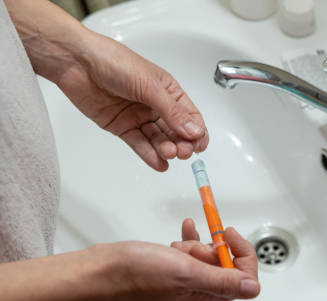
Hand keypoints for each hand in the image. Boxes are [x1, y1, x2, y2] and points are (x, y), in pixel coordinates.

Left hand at [55, 32, 208, 170]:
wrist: (77, 63)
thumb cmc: (113, 61)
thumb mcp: (150, 86)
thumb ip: (172, 111)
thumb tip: (193, 130)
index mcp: (167, 90)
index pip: (189, 115)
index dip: (197, 131)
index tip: (199, 144)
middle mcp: (155, 104)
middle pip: (176, 130)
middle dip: (182, 142)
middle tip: (183, 151)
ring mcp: (138, 116)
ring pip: (158, 139)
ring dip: (166, 149)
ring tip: (169, 154)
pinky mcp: (122, 126)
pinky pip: (139, 144)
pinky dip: (149, 155)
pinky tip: (159, 163)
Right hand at [94, 221, 258, 300]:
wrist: (101, 270)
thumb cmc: (137, 274)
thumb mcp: (185, 273)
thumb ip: (221, 280)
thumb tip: (253, 288)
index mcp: (204, 297)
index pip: (242, 278)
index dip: (241, 254)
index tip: (228, 235)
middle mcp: (196, 292)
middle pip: (226, 266)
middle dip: (215, 249)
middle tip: (196, 244)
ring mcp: (182, 281)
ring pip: (207, 257)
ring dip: (199, 244)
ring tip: (179, 245)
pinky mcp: (170, 270)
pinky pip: (190, 253)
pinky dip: (189, 240)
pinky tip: (184, 229)